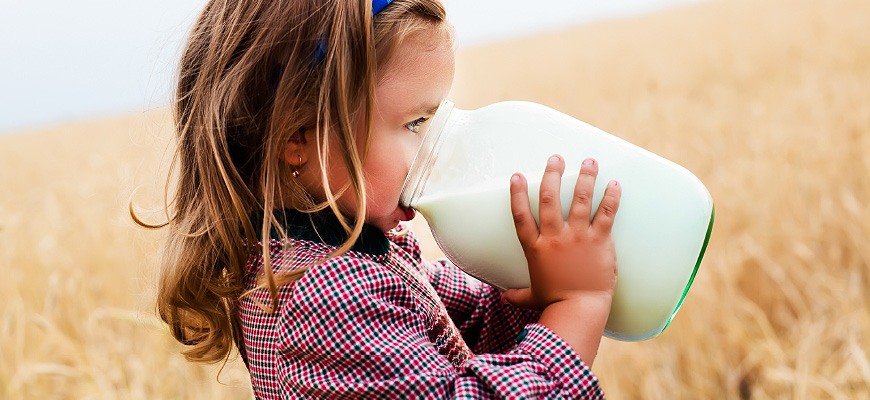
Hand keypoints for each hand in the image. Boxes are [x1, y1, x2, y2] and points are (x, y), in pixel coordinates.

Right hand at [502, 155, 621, 310]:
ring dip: (586, 177)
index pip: (521, 215)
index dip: (518, 193)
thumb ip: (518, 293)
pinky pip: (606, 213)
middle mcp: (554, 237)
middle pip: (550, 199)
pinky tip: (614, 183)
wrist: (579, 310)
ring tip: (590, 161)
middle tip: (556, 158)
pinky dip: (611, 197)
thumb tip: (505, 298)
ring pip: (581, 199)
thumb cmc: (555, 304)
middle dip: (553, 174)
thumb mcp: (532, 296)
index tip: (518, 175)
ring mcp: (577, 237)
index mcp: (535, 248)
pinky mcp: (599, 241)